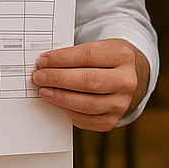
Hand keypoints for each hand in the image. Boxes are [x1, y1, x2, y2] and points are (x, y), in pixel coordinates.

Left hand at [30, 39, 148, 131]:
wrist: (129, 77)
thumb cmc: (106, 60)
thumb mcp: (98, 47)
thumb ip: (75, 55)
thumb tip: (46, 65)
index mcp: (122, 55)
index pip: (89, 56)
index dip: (63, 58)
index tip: (43, 60)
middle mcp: (126, 80)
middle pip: (89, 81)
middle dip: (59, 79)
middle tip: (39, 77)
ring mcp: (122, 102)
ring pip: (88, 104)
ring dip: (61, 98)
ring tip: (45, 91)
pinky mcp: (114, 119)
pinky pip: (88, 120)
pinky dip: (70, 113)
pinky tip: (60, 104)